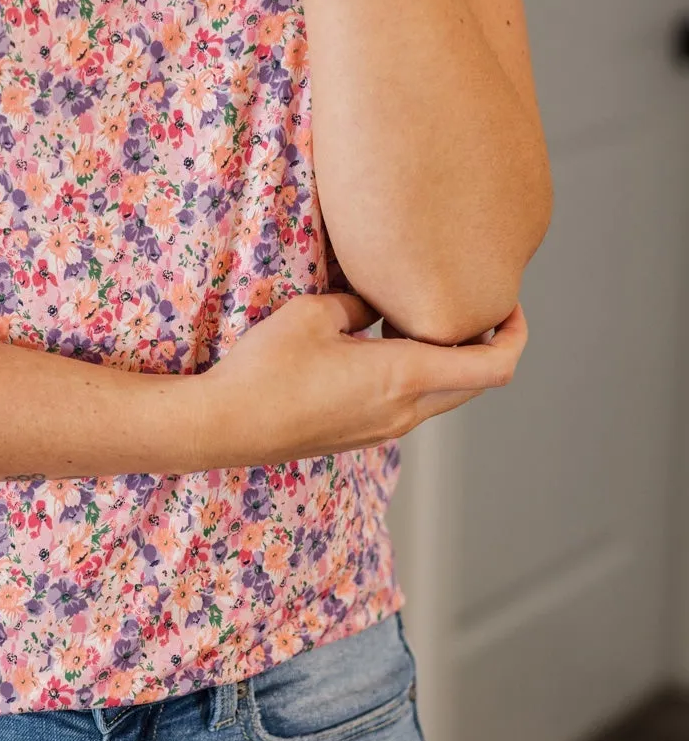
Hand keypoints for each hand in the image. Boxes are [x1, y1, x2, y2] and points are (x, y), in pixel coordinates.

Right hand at [192, 292, 527, 467]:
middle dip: (484, 343)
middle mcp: (405, 412)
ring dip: (446, 360)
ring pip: (442, 395)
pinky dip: (416, 375)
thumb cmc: (265, 369)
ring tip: (417, 318)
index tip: (511, 305)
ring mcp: (384, 430)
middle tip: (470, 304)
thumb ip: (360, 303)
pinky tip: (378, 346)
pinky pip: (410, 404)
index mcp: (405, 377)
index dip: (517, 334)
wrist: (224, 426)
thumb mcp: (315, 314)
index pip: (494, 366)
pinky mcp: (361, 436)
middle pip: (475, 382)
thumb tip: (375, 304)